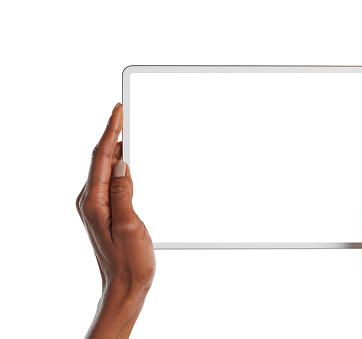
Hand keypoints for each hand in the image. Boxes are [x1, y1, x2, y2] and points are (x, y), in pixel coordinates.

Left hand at [76, 103, 154, 338]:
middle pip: (101, 159)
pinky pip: (112, 180)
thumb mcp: (129, 225)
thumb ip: (123, 192)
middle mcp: (90, 201)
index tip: (118, 110)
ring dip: (117, 148)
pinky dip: (121, 165)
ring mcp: (97, 205)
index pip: (101, 157)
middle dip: (113, 134)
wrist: (125, 286)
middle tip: (125, 113)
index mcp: (93, 202)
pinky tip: (130, 160)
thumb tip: (123, 162)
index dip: (110, 131)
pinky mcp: (106, 210)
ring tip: (129, 130)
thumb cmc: (129, 262)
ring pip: (106, 168)